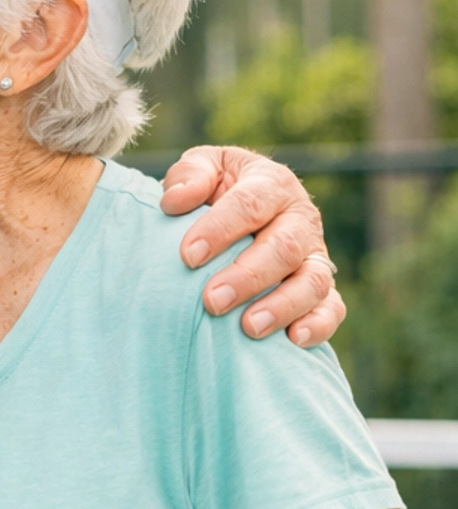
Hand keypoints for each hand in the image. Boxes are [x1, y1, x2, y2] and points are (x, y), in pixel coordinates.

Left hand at [161, 146, 344, 347]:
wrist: (245, 214)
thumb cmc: (218, 191)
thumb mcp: (205, 169)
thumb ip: (189, 174)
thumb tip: (175, 201)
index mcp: (272, 184)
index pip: (249, 204)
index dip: (220, 229)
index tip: (188, 256)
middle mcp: (301, 219)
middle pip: (284, 247)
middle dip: (248, 276)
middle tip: (213, 300)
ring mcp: (316, 256)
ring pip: (313, 281)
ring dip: (282, 306)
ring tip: (249, 328)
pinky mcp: (323, 289)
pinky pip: (332, 308)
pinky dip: (319, 324)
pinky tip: (294, 339)